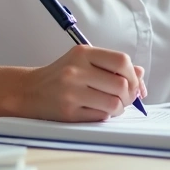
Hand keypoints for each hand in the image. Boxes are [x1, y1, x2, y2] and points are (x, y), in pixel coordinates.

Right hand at [19, 45, 147, 121]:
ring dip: (119, 108)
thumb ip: (111, 65)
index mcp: (83, 53)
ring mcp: (71, 92)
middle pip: (121, 84)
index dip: (134, 75)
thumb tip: (140, 74)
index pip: (121, 61)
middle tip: (125, 99)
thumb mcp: (84, 62)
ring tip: (113, 106)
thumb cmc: (61, 76)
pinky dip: (105, 116)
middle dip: (129, 95)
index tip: (135, 84)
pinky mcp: (68, 112)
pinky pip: (100, 117)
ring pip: (114, 103)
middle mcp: (76, 70)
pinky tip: (98, 111)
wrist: (29, 91)